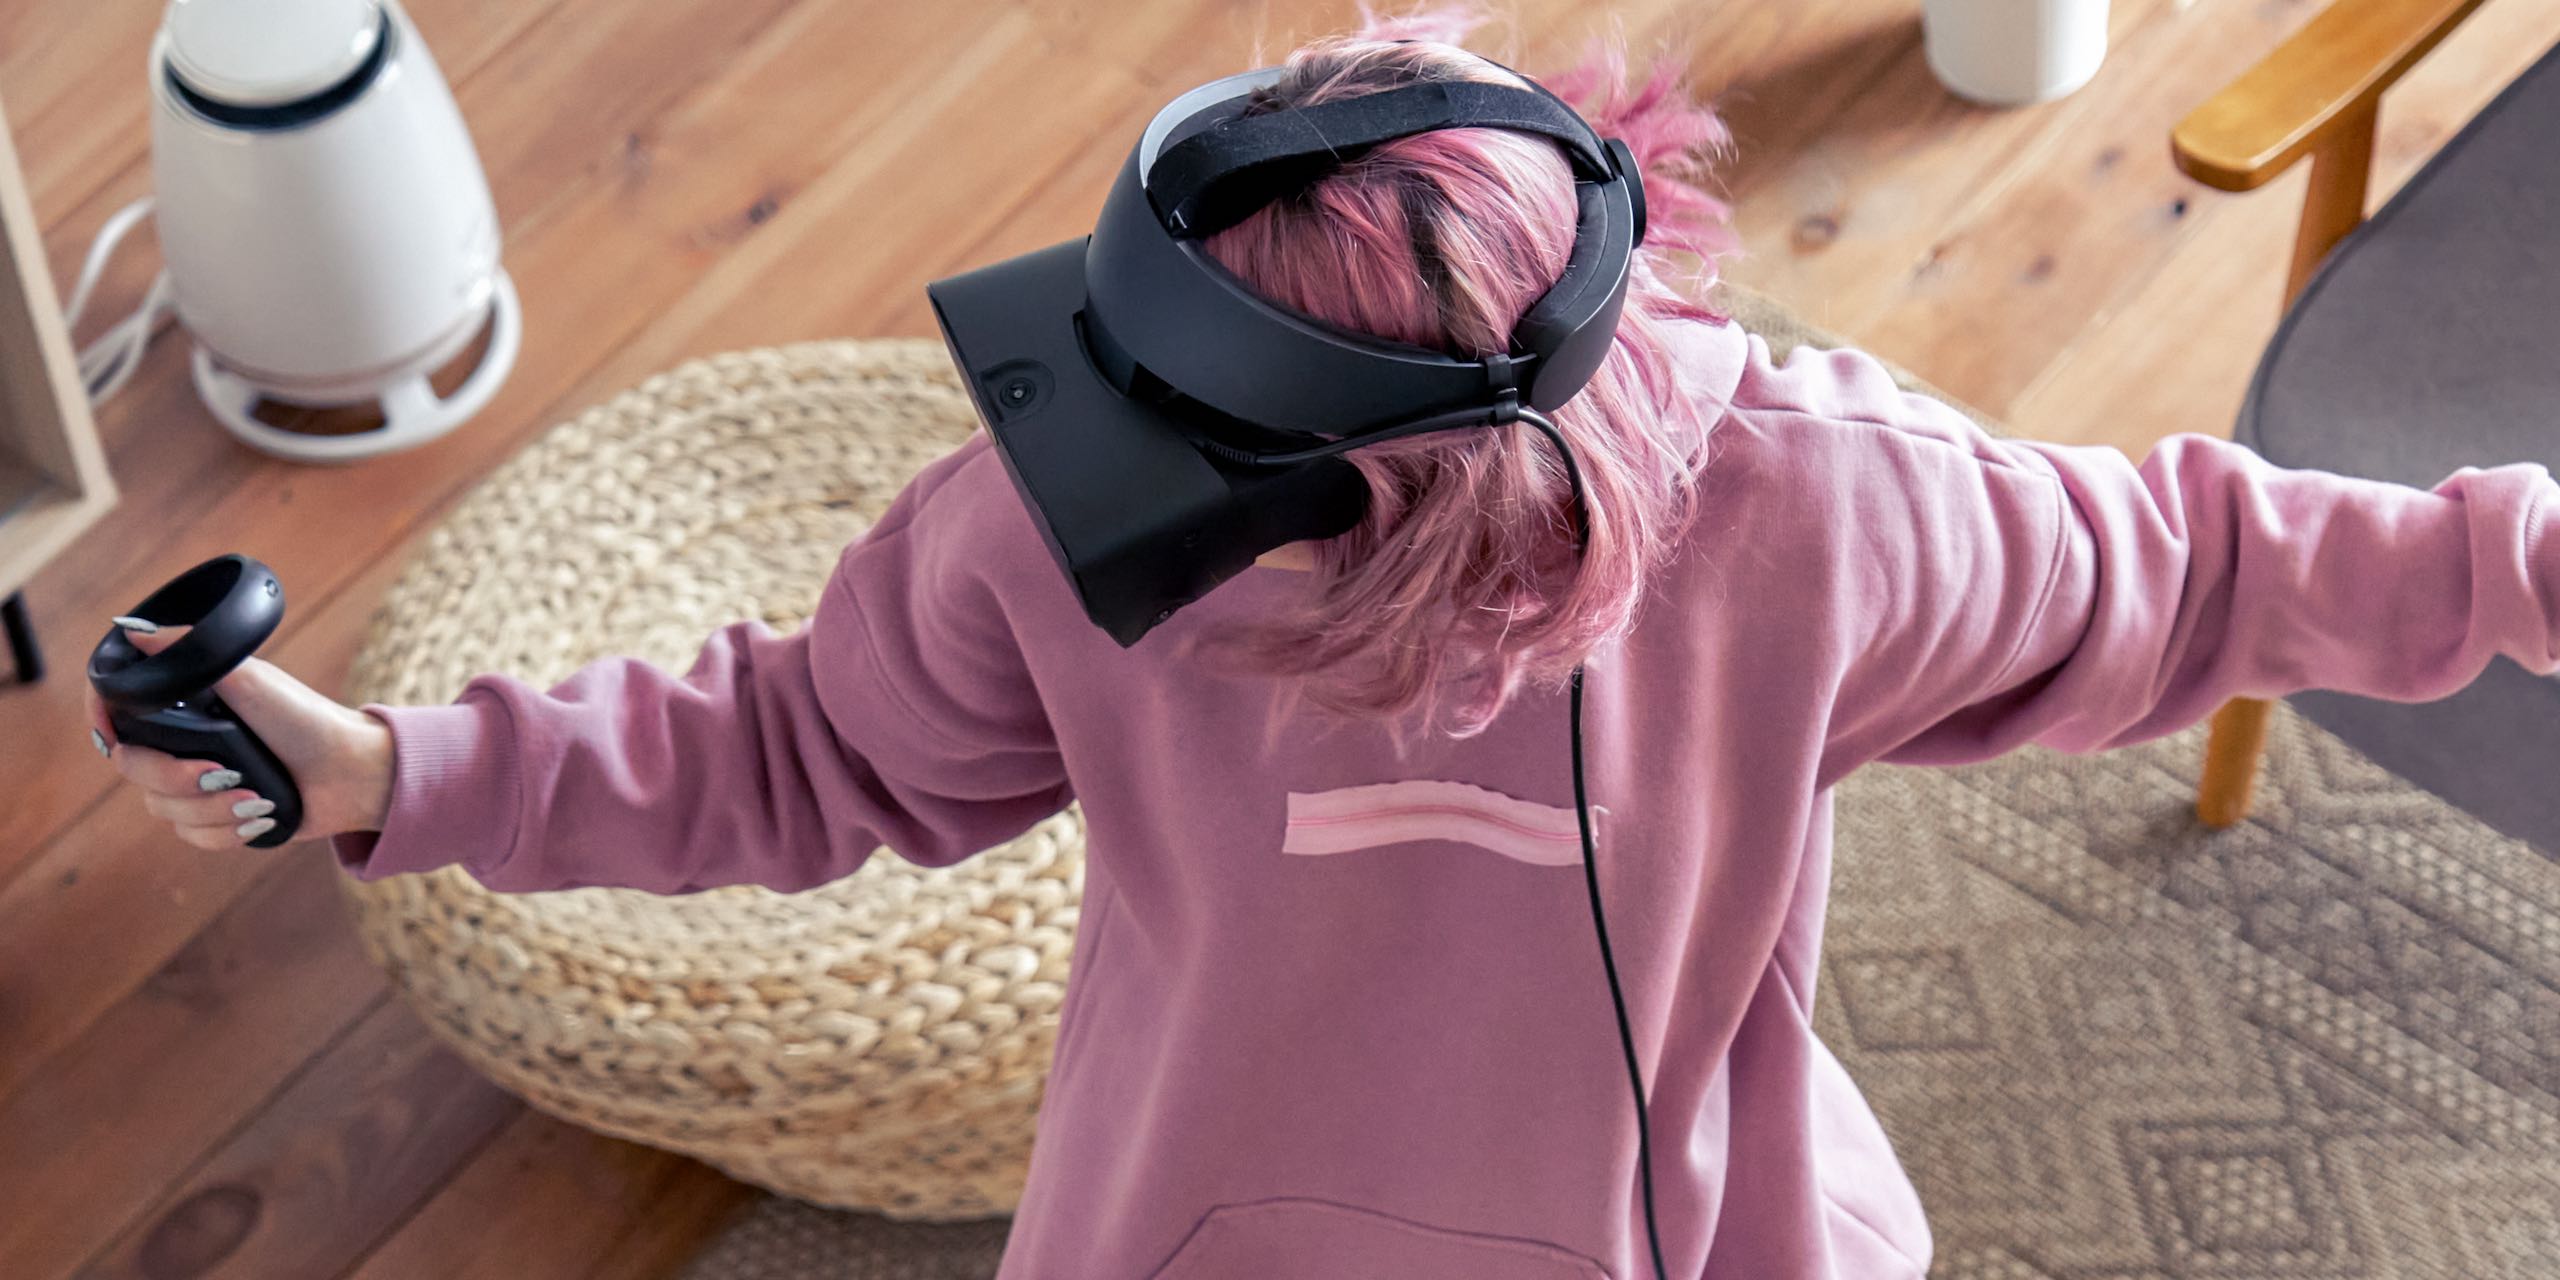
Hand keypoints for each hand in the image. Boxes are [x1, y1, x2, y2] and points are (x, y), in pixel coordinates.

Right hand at [87, 624, 395, 848]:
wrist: (353, 771)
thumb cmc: (306, 718)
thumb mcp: (250, 677)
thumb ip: (190, 654)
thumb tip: (133, 629)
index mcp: (184, 707)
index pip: (118, 713)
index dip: (103, 721)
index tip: (111, 734)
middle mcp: (184, 743)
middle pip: (134, 769)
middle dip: (176, 777)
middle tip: (223, 772)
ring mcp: (200, 783)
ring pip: (163, 809)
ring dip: (211, 808)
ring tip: (259, 798)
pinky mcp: (220, 818)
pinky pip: (193, 836)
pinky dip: (226, 831)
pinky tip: (261, 817)